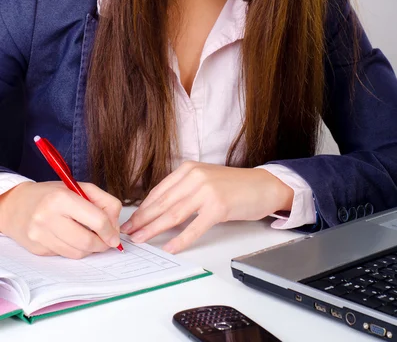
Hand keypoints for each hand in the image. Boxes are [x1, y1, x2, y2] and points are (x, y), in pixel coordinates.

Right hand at [0, 181, 121, 258]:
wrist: (17, 205)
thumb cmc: (52, 194)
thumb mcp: (79, 188)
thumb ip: (104, 202)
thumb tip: (115, 227)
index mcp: (61, 198)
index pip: (97, 220)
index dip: (111, 231)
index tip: (115, 236)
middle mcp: (48, 217)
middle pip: (88, 241)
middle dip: (103, 244)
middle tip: (107, 241)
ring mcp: (41, 236)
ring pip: (78, 253)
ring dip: (90, 249)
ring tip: (92, 238)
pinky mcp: (38, 249)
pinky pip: (65, 255)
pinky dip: (75, 250)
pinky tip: (73, 238)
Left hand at [120, 162, 293, 252]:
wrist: (262, 185)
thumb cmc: (233, 186)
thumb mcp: (204, 180)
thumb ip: (184, 190)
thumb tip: (159, 211)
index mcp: (188, 169)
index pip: (159, 191)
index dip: (143, 208)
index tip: (132, 220)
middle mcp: (195, 177)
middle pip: (162, 203)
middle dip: (143, 220)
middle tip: (128, 233)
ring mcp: (207, 191)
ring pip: (173, 215)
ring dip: (154, 229)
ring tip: (140, 239)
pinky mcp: (218, 207)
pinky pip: (194, 227)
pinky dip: (180, 240)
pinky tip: (169, 247)